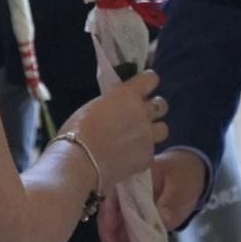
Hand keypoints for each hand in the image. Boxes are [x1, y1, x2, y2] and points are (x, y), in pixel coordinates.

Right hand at [61, 70, 167, 192]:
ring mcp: (148, 135)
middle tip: (140, 116)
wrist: (80, 162)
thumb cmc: (77, 131)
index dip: (147, 83)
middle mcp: (142, 112)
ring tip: (139, 138)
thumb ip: (114, 103)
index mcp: (128, 94)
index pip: (151, 79)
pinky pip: (151, 151)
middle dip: (153, 109)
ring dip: (153, 131)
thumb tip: (118, 106)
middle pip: (161, 105)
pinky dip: (142, 154)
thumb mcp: (94, 106)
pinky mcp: (148, 157)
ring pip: (163, 129)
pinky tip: (128, 158)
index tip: (142, 89)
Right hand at [99, 148, 206, 241]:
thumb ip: (170, 202)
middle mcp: (124, 195)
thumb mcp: (180, 186)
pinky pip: (129, 238)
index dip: (109, 224)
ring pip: (118, 233)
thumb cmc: (184, 174)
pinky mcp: (138, 221)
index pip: (111, 202)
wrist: (192, 171)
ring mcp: (130, 209)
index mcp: (129, 180)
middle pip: (111, 221)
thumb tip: (161, 220)